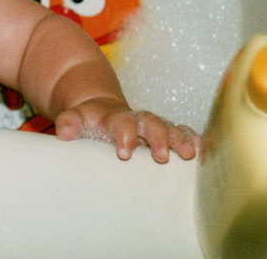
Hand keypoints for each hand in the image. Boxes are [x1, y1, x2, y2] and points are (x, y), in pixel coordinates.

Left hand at [53, 98, 200, 162]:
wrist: (101, 111)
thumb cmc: (88, 121)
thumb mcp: (75, 118)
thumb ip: (69, 122)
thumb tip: (63, 132)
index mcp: (114, 116)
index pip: (121, 122)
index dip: (124, 135)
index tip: (123, 152)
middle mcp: (137, 118)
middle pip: (151, 122)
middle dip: (158, 137)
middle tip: (161, 156)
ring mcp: (152, 125)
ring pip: (169, 127)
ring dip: (179, 139)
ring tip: (189, 154)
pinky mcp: (164, 132)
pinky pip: (181, 132)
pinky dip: (191, 138)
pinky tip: (202, 149)